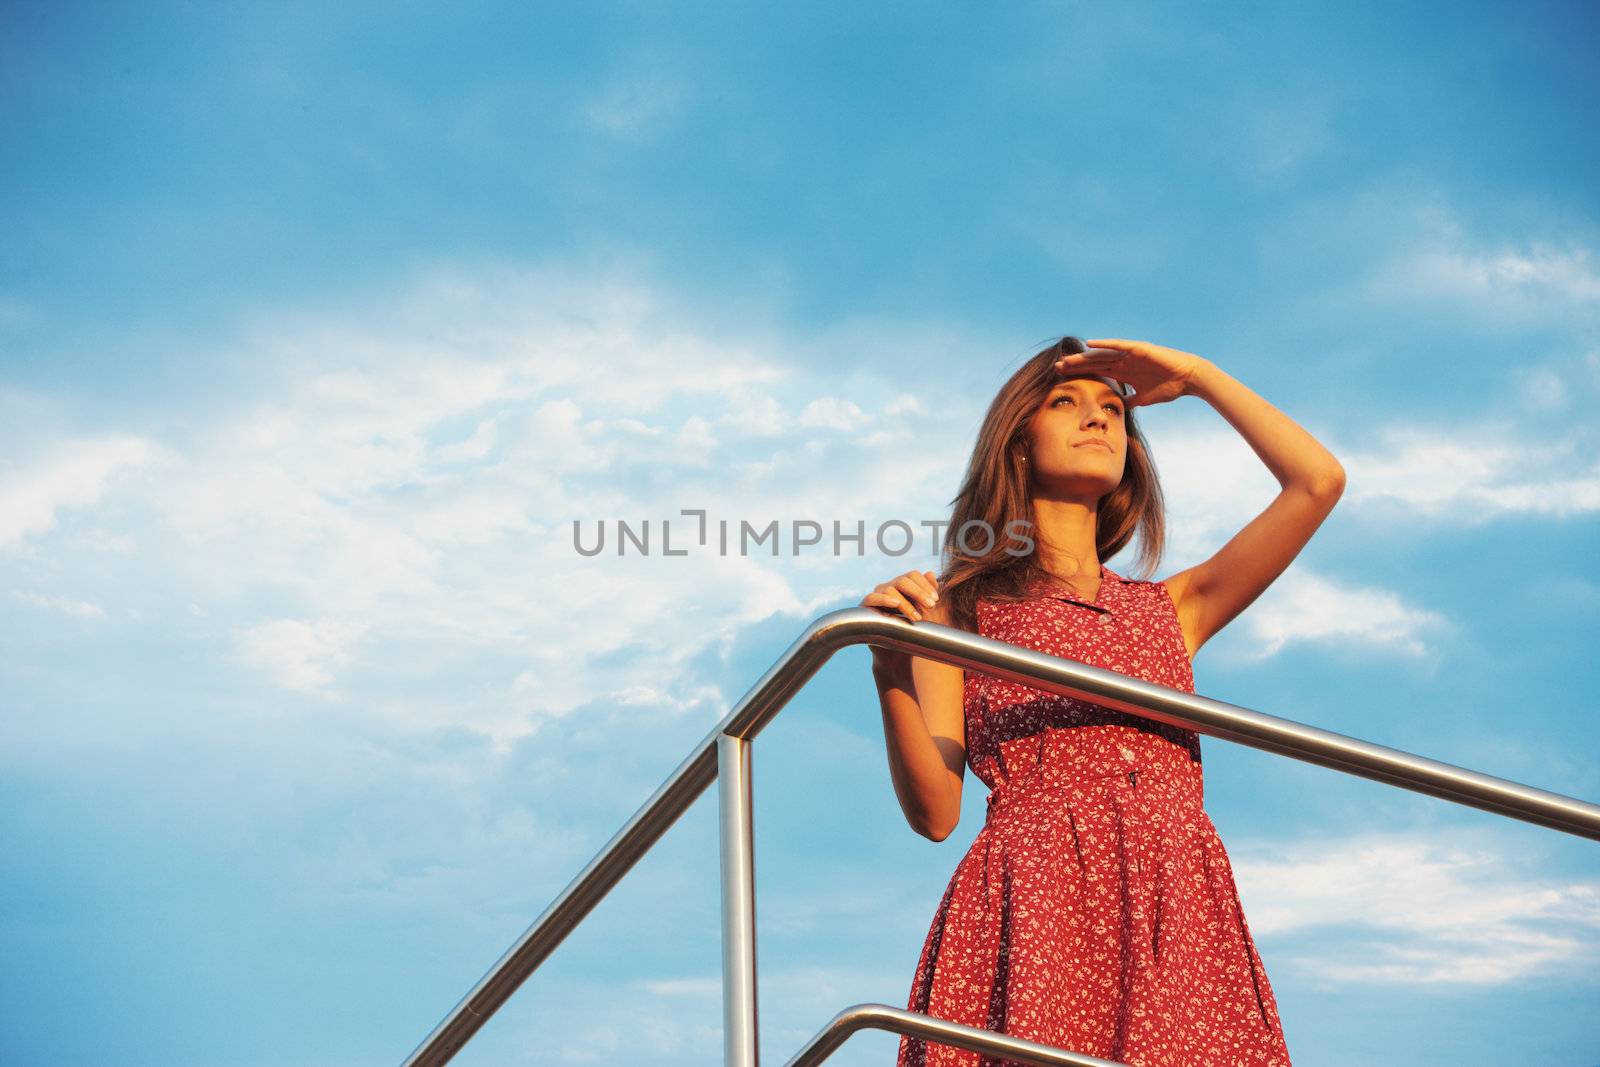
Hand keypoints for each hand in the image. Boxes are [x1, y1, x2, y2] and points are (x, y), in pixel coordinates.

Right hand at [861, 570, 940, 676]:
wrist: (897, 655)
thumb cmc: (912, 631)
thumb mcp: (925, 613)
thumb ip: (928, 593)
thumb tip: (931, 574)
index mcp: (903, 586)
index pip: (913, 575)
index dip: (925, 585)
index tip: (936, 599)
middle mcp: (889, 587)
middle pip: (903, 580)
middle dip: (919, 593)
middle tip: (931, 606)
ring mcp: (877, 595)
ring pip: (890, 590)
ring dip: (906, 603)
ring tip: (917, 617)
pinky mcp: (865, 607)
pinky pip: (872, 598)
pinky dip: (884, 599)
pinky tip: (895, 604)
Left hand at [1055, 338, 1208, 408]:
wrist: (1188, 379)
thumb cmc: (1168, 387)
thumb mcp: (1142, 399)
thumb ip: (1129, 401)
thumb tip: (1119, 409)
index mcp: (1123, 372)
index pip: (1096, 372)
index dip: (1079, 374)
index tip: (1061, 379)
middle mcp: (1124, 360)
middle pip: (1094, 362)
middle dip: (1075, 365)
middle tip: (1056, 368)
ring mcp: (1130, 354)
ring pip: (1102, 354)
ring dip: (1084, 356)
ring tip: (1067, 359)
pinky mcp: (1139, 348)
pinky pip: (1119, 345)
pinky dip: (1105, 344)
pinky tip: (1090, 344)